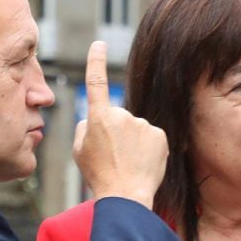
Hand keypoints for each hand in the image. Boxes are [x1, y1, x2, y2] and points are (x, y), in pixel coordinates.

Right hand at [73, 41, 168, 207]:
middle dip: (116, 133)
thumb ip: (85, 127)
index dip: (96, 61)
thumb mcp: (80, 150)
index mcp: (98, 117)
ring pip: (136, 129)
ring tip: (128, 164)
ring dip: (133, 142)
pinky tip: (142, 164)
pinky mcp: (160, 135)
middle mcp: (122, 115)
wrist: (125, 196)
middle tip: (113, 158)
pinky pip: (152, 138)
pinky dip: (148, 149)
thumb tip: (95, 119)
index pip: (96, 82)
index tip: (99, 44)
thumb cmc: (99, 175)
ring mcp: (143, 124)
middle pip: (118, 118)